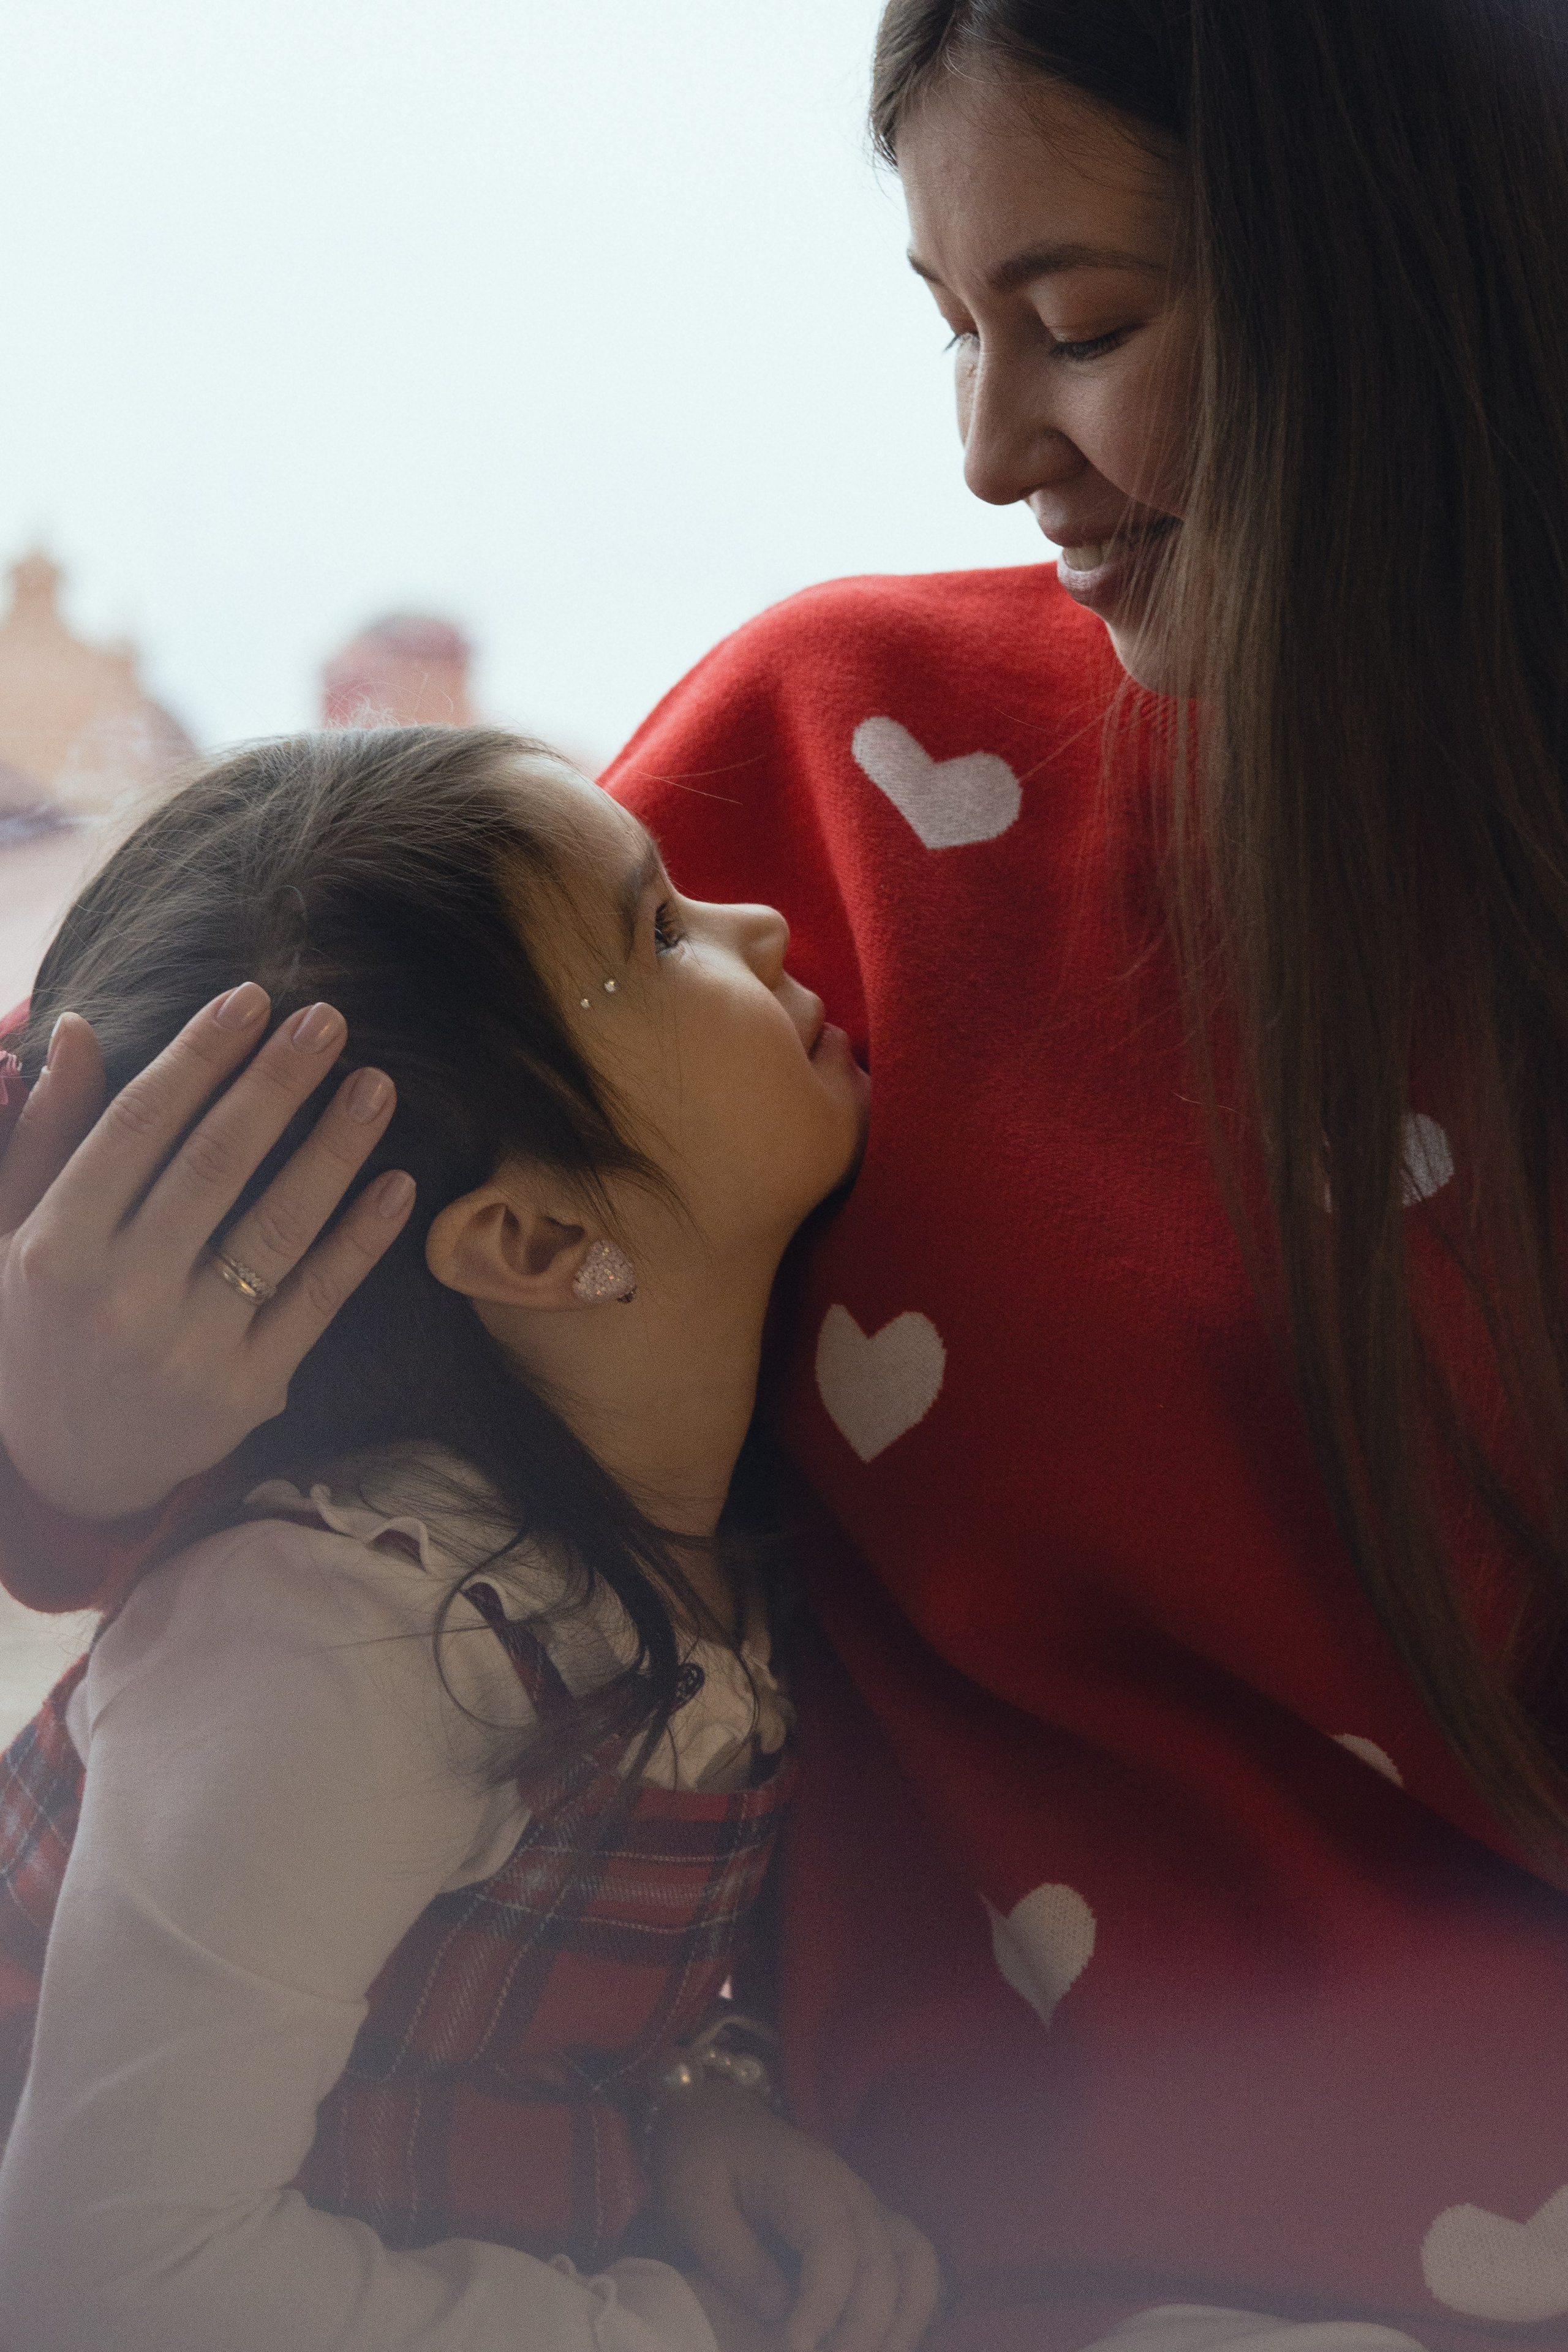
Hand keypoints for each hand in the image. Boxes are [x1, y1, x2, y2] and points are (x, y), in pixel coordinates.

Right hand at [0, 985, 414, 1518]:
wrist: (66, 1470)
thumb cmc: (38, 1328)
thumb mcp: (11, 1232)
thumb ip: (45, 1134)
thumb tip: (73, 1029)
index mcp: (58, 1246)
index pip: (139, 1127)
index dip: (198, 1056)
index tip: (249, 998)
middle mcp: (122, 1295)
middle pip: (215, 1165)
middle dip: (276, 1083)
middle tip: (328, 1018)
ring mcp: (190, 1346)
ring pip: (276, 1229)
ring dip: (333, 1151)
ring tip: (375, 1084)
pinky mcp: (248, 1388)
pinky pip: (315, 1301)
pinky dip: (359, 1241)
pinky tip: (396, 1183)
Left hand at [654, 2085, 940, 2351]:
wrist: (717, 2121)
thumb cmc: (701, 2158)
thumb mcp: (693, 2203)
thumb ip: (733, 2257)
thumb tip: (779, 2310)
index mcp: (804, 2178)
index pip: (833, 2242)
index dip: (824, 2301)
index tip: (797, 2346)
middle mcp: (850, 2190)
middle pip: (880, 2263)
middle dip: (861, 2328)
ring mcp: (866, 2206)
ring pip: (915, 2263)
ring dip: (902, 2320)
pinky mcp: (869, 2226)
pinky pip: (913, 2263)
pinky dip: (912, 2305)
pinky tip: (886, 2341)